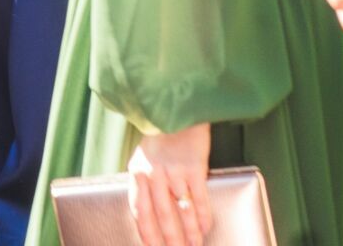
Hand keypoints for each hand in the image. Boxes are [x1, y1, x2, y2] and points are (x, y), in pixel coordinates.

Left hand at [128, 124, 212, 245]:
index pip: (139, 210)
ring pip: (181, 210)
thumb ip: (145, 183)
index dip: (146, 233)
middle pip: (161, 215)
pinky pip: (199, 198)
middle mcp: (153, 173)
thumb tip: (149, 215)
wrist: (178, 109)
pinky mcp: (194, 166)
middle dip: (169, 239)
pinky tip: (205, 227)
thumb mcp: (144, 158)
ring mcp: (173, 170)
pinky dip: (203, 216)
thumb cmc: (161, 137)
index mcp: (137, 171)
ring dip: (189, 232)